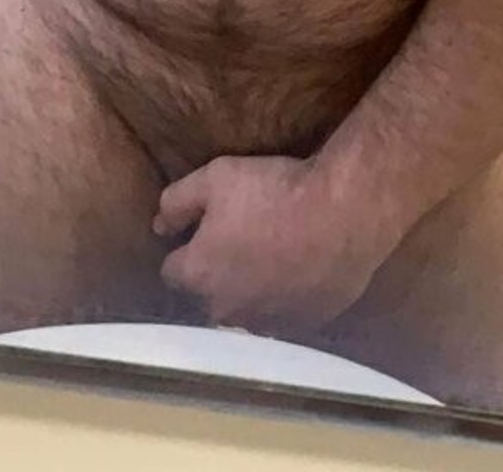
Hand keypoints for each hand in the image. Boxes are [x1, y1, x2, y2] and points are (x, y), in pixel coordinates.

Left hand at [153, 154, 391, 330]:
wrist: (343, 214)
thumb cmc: (274, 192)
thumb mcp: (216, 177)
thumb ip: (177, 202)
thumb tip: (159, 225)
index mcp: (200, 275)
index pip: (171, 272)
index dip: (184, 248)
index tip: (201, 231)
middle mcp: (227, 310)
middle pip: (207, 297)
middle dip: (214, 275)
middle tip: (237, 242)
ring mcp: (267, 324)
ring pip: (245, 312)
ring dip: (249, 292)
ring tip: (269, 259)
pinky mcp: (304, 326)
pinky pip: (283, 316)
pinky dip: (284, 299)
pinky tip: (297, 271)